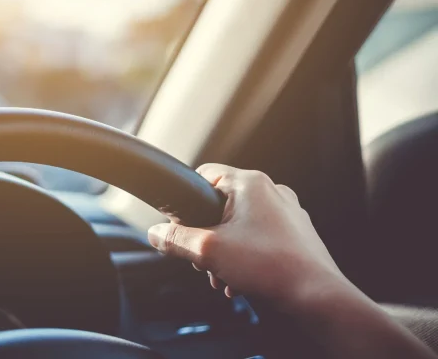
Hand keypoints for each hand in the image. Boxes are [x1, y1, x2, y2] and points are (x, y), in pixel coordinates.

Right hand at [147, 163, 345, 309]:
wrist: (315, 297)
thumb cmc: (269, 268)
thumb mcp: (206, 251)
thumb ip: (175, 239)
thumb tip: (156, 233)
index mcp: (250, 184)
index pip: (205, 174)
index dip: (187, 200)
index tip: (182, 225)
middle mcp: (272, 192)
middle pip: (221, 204)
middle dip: (207, 234)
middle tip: (204, 258)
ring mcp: (288, 213)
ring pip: (241, 224)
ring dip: (226, 250)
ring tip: (224, 274)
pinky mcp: (297, 234)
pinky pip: (260, 238)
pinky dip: (246, 256)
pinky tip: (242, 279)